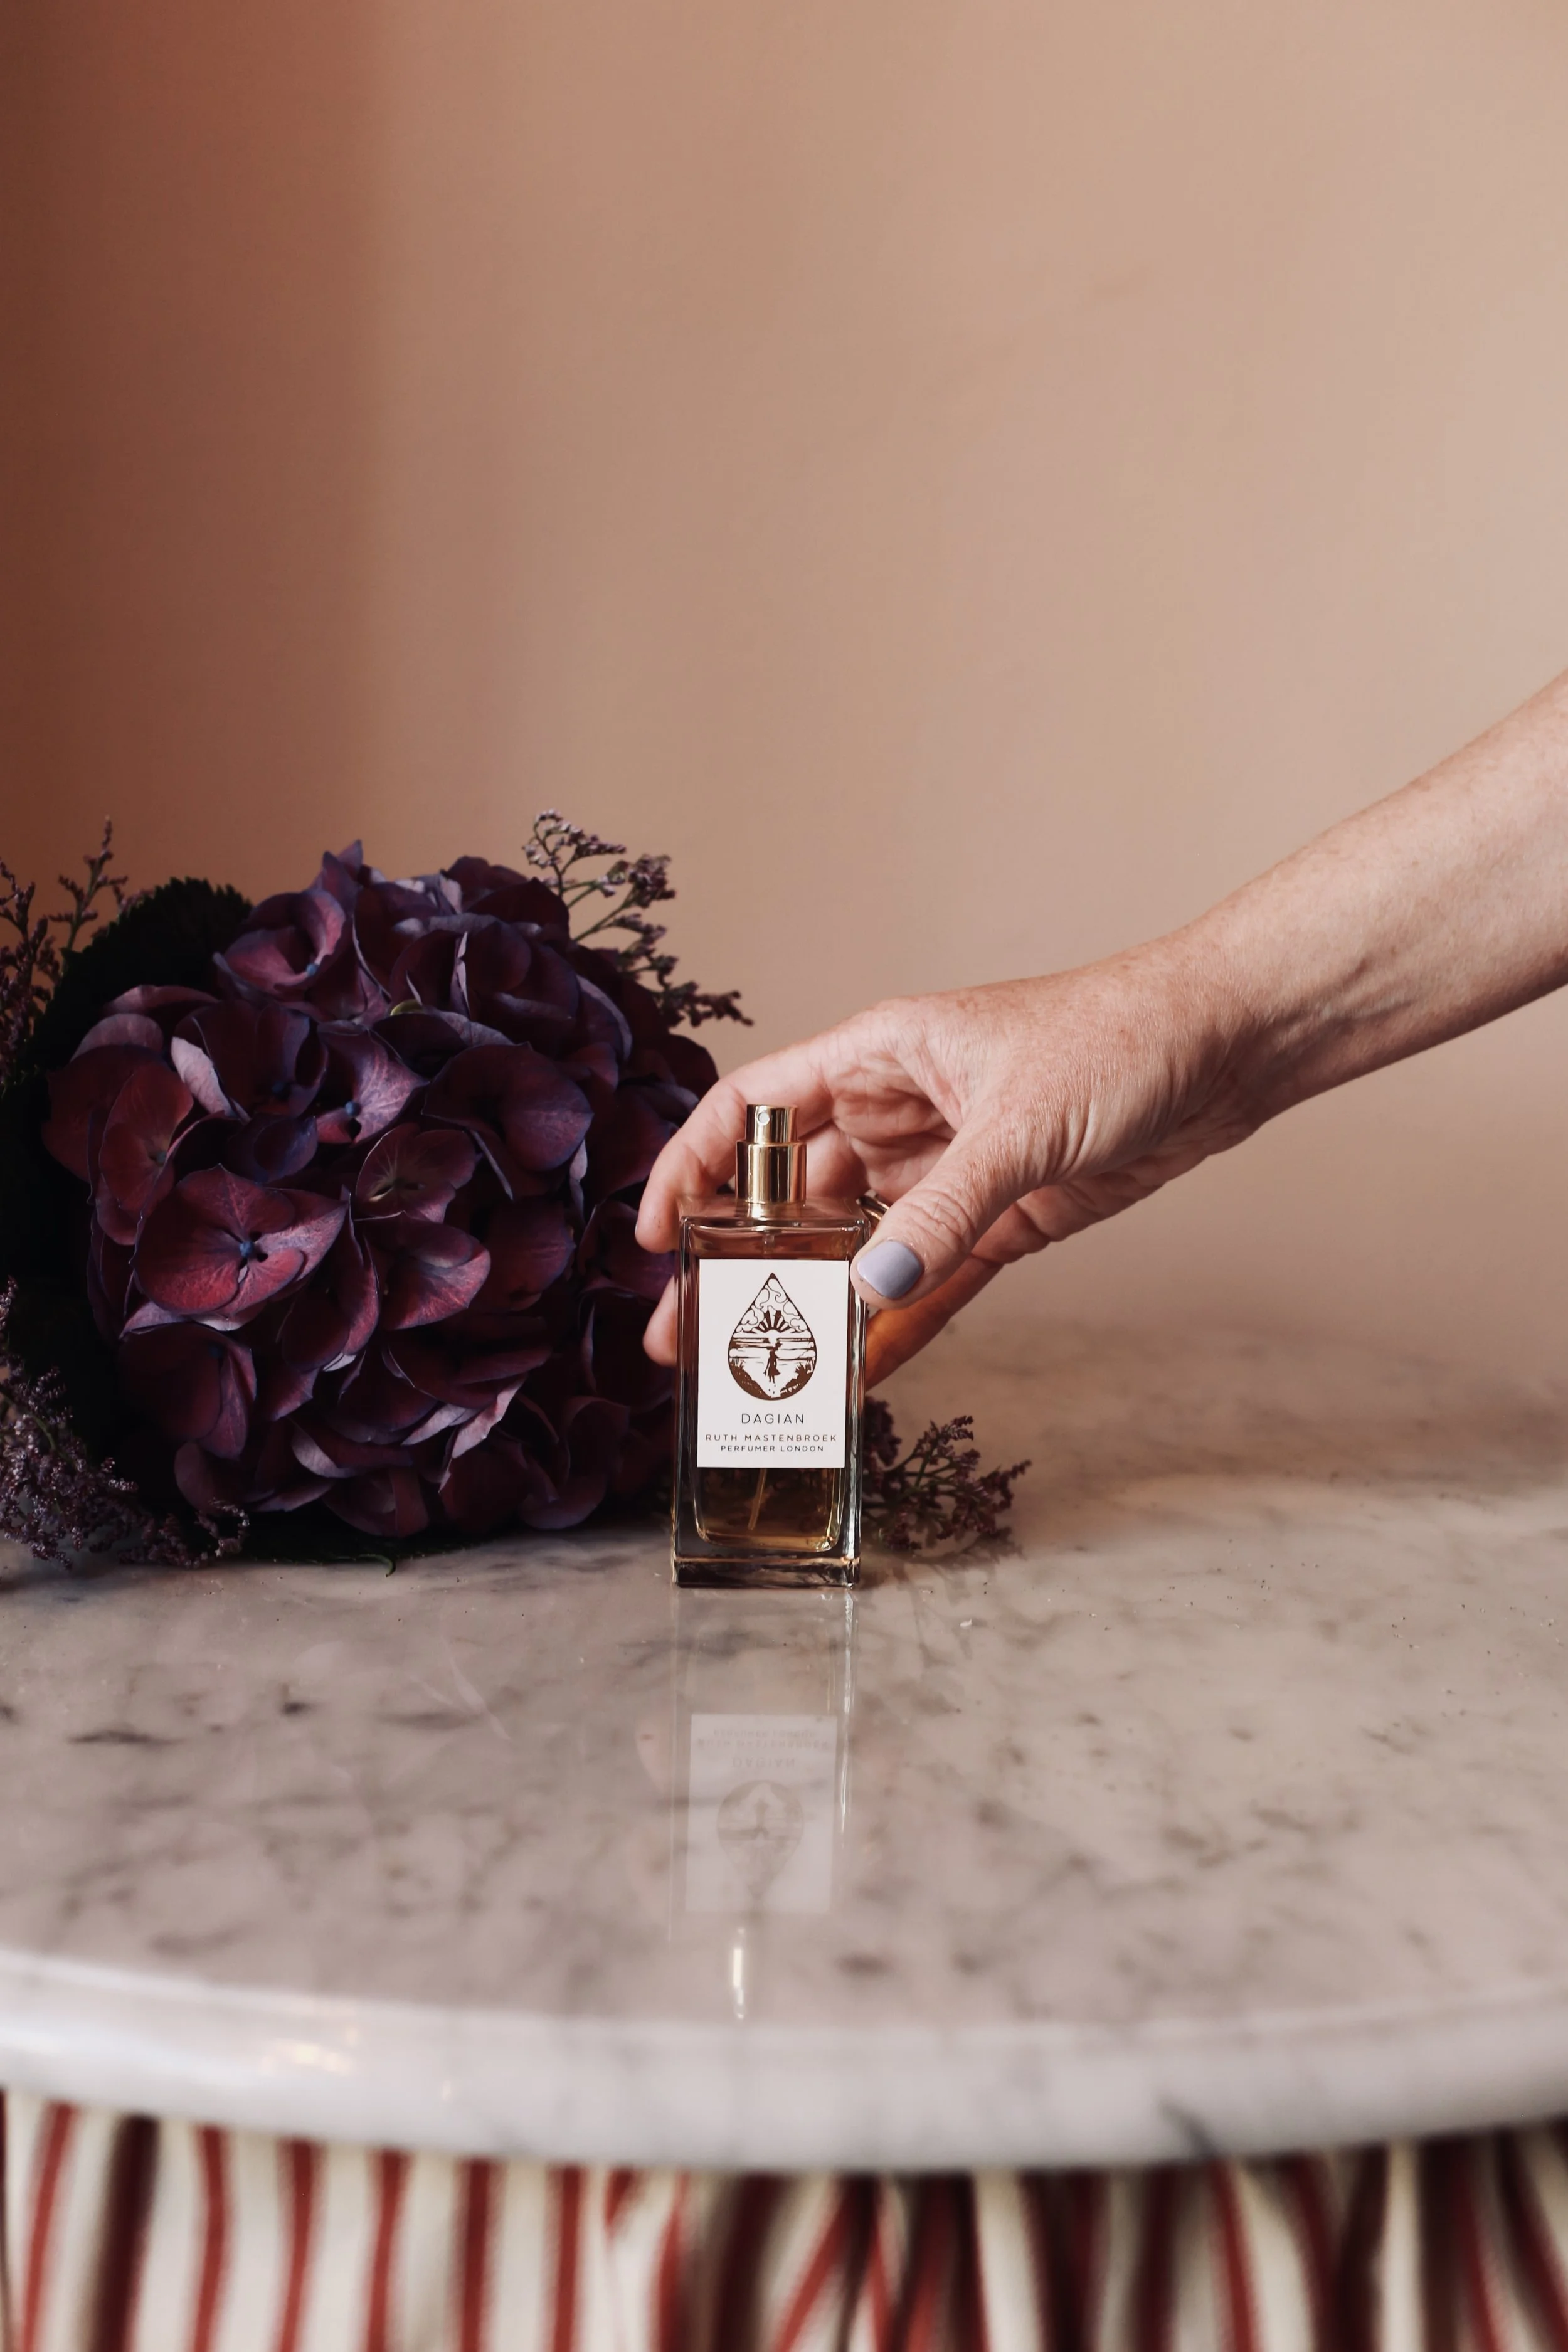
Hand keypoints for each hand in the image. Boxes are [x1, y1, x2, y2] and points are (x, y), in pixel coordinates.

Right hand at [636, 937, 1261, 1383]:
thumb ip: (943, 1209)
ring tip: (760, 1373)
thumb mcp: (1019, 1124)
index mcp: (880, 1055)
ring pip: (857, 1243)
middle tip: (689, 1334)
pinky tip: (859, 1372)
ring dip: (814, 1304)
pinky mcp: (1001, 1215)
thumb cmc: (1120, 1038)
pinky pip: (931, 1277)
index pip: (752, 1108)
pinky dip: (898, 1322)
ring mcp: (950, 1167)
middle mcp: (901, 1111)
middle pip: (791, 1192)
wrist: (1228, 1046)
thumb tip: (870, 1288)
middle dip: (739, 1261)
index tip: (655, 1236)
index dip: (693, 1165)